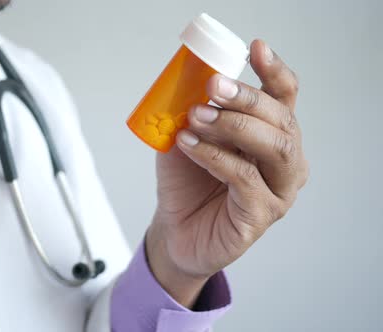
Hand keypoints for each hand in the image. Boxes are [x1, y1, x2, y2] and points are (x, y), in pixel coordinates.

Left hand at [146, 40, 308, 306]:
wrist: (175, 231)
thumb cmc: (187, 182)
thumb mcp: (187, 136)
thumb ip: (194, 110)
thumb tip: (188, 76)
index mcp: (271, 135)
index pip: (283, 98)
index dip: (274, 72)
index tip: (255, 49)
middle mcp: (285, 161)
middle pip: (282, 120)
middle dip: (247, 98)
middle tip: (213, 85)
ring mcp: (279, 190)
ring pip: (274, 148)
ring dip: (233, 125)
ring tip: (197, 115)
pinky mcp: (261, 215)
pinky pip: (245, 178)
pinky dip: (214, 156)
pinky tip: (189, 144)